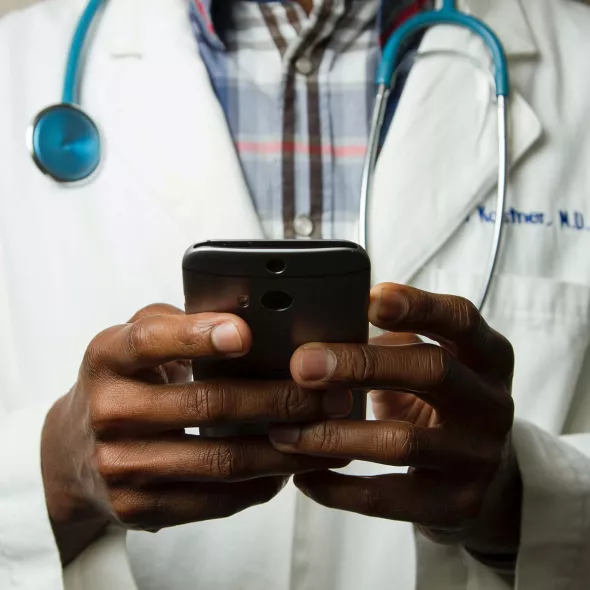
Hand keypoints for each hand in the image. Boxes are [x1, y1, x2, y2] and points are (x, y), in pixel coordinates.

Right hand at [41, 304, 349, 564]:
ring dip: (282, 449)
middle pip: (205, 405)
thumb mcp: (135, 341)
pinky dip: (259, 485)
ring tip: (323, 434)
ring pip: (219, 461)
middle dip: (277, 399)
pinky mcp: (136, 507)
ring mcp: (120, 465)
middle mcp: (109, 411)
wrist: (72, 450)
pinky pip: (213, 501)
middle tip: (326, 394)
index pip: (151, 341)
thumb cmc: (124, 382)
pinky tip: (287, 469)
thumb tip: (251, 317)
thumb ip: (181, 324)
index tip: (246, 334)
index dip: (198, 336)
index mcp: (108, 357)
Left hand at [269, 284, 518, 555]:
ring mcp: (478, 457)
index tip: (369, 299)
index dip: (417, 306)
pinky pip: (387, 498)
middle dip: (361, 365)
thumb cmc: (440, 403)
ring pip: (402, 442)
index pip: (460, 319)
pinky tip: (304, 475)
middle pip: (432, 371)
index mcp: (487, 356)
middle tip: (302, 365)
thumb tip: (319, 331)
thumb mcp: (431, 364)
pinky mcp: (457, 504)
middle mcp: (491, 403)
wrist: (487, 478)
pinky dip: (337, 488)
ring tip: (284, 431)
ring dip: (333, 434)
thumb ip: (392, 342)